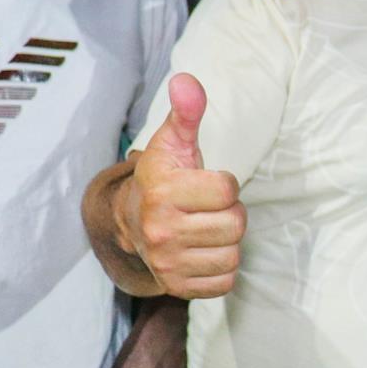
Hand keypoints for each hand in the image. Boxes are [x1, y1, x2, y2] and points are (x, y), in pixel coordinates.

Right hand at [116, 74, 245, 298]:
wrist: (131, 222)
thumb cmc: (163, 178)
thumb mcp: (172, 142)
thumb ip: (186, 112)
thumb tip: (187, 81)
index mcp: (162, 192)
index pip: (228, 191)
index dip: (225, 185)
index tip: (206, 183)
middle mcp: (160, 231)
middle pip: (235, 225)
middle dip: (229, 213)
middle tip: (208, 209)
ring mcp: (167, 263)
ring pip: (233, 254)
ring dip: (227, 241)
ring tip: (206, 229)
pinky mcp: (177, 287)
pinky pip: (226, 282)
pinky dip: (222, 267)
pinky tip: (204, 251)